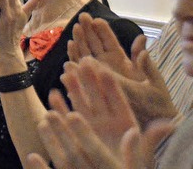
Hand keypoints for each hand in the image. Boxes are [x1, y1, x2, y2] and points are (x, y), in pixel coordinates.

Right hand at [27, 57, 174, 168]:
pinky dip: (60, 106)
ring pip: (80, 102)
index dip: (111, 85)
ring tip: (65, 72)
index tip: (105, 71)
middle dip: (90, 78)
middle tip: (83, 61)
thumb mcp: (142, 155)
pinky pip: (66, 116)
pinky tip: (53, 95)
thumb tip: (166, 126)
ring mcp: (89, 124)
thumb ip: (149, 140)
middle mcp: (106, 119)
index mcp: (124, 121)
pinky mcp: (75, 132)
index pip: (118, 100)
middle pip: (97, 95)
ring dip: (73, 87)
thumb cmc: (128, 167)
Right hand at [67, 13, 178, 126]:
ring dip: (78, 43)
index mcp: (121, 61)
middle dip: (87, 32)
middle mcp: (106, 66)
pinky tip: (69, 54)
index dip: (102, 31)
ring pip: (84, 56)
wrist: (147, 121)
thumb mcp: (150, 79)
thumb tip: (142, 39)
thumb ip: (143, 60)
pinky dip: (73, 63)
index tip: (96, 19)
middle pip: (94, 45)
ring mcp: (96, 75)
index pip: (109, 42)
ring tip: (74, 30)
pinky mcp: (89, 86)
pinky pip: (79, 73)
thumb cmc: (152, 101)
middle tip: (81, 18)